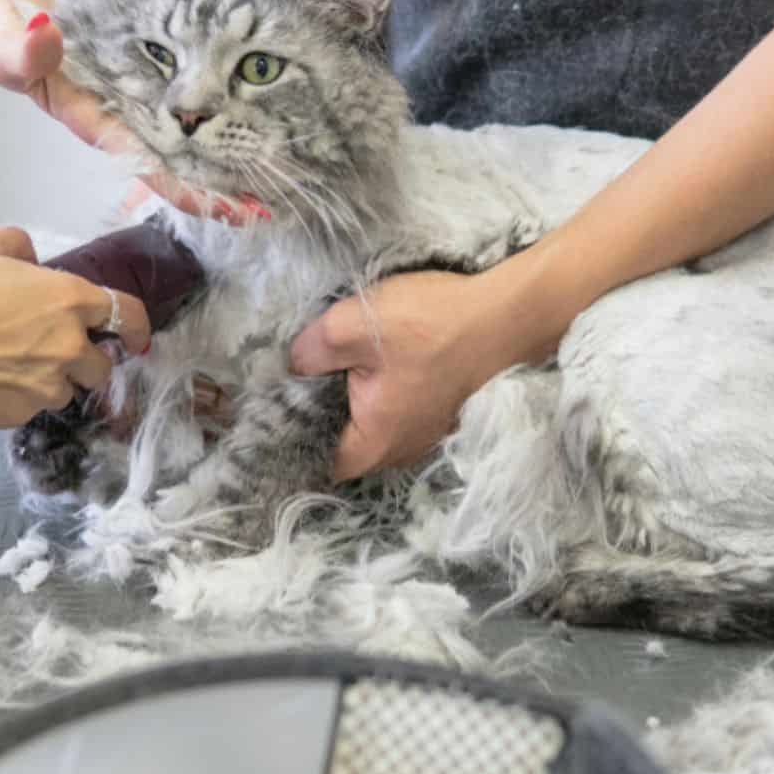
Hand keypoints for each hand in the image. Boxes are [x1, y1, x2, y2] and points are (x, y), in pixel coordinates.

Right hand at [0, 0, 258, 223]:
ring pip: (183, 145)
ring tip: (268, 188)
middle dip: (216, 185)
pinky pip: (180, 118)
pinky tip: (245, 140)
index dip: (187, 185)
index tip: (229, 207)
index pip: (149, 159)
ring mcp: (130, 104)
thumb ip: (16, 47)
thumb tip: (43, 43)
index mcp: (94, 115)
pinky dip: (210, 132)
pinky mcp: (138, 87)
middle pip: (175, 162)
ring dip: (220, 165)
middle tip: (269, 205)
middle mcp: (118, 119)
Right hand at [0, 227, 150, 434]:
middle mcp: (68, 346)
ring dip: (50, 380)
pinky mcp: (19, 414)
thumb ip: (19, 248)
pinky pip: (32, 407)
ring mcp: (46, 386)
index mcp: (69, 300)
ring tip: (8, 364)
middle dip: (84, 358)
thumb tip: (31, 260)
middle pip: (101, 364)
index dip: (137, 327)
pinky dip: (18, 397)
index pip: (128, 315)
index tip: (136, 337)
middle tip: (48, 347)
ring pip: (66, 389)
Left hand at [289, 271, 509, 480]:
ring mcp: (420, 435)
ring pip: (364, 425)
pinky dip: (373, 392)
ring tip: (326, 365)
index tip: (268, 404)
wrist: (505, 315)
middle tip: (292, 375)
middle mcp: (397, 453)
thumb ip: (310, 351)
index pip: (310, 459)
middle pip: (336, 443)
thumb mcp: (353, 326)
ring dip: (345, 400)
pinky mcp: (434, 413)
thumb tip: (293, 364)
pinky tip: (365, 361)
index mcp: (373, 445)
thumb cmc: (431, 324)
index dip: (285, 433)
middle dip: (313, 412)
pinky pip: (389, 411)